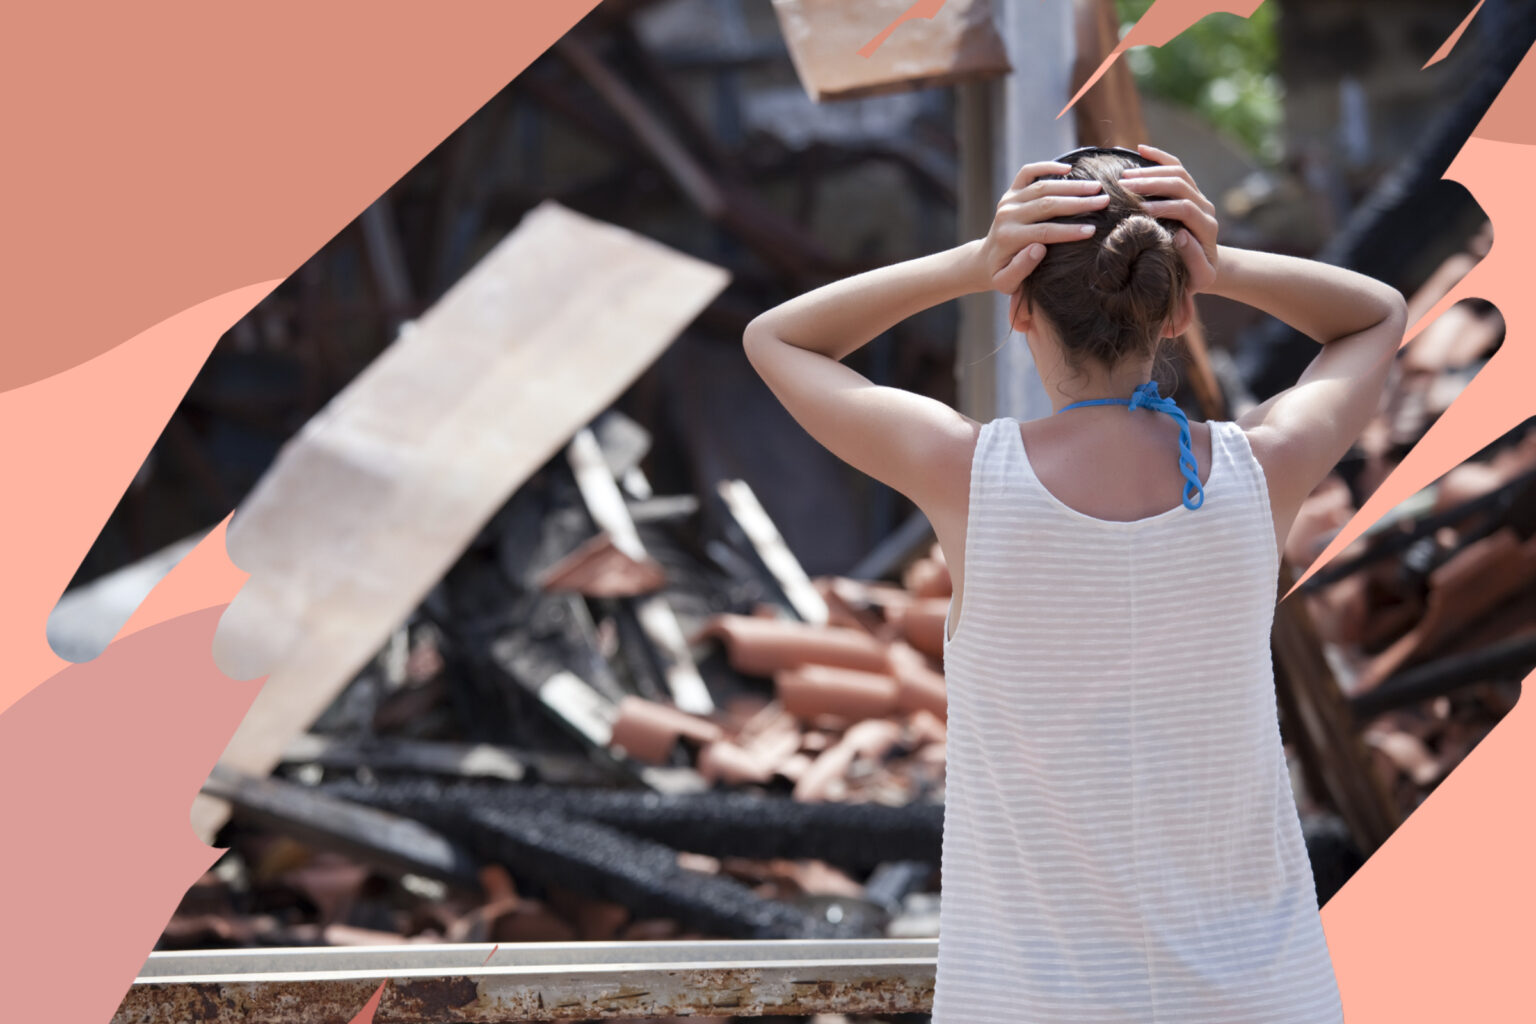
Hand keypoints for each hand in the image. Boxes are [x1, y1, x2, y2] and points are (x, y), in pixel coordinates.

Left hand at [973, 160, 1109, 294]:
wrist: (985, 260)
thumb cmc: (1002, 275)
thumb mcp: (1007, 282)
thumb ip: (1020, 269)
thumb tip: (1038, 248)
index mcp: (1009, 238)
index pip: (1044, 232)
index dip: (1069, 231)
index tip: (1092, 230)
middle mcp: (1008, 215)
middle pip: (1047, 204)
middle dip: (1078, 203)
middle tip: (1104, 201)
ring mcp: (1009, 201)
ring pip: (1043, 186)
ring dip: (1072, 185)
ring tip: (1097, 187)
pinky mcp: (1011, 192)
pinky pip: (1027, 172)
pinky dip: (1047, 166)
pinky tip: (1069, 168)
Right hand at [1118, 143, 1218, 291]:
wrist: (1205, 268)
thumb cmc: (1194, 278)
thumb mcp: (1198, 278)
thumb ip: (1194, 260)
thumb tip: (1181, 235)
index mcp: (1206, 227)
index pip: (1186, 208)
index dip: (1163, 207)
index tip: (1139, 211)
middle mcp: (1205, 208)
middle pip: (1180, 185)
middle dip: (1151, 184)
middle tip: (1124, 186)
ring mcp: (1198, 197)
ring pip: (1178, 173)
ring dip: (1150, 171)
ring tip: (1124, 176)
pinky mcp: (1190, 191)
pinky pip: (1177, 167)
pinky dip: (1159, 157)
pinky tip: (1140, 149)